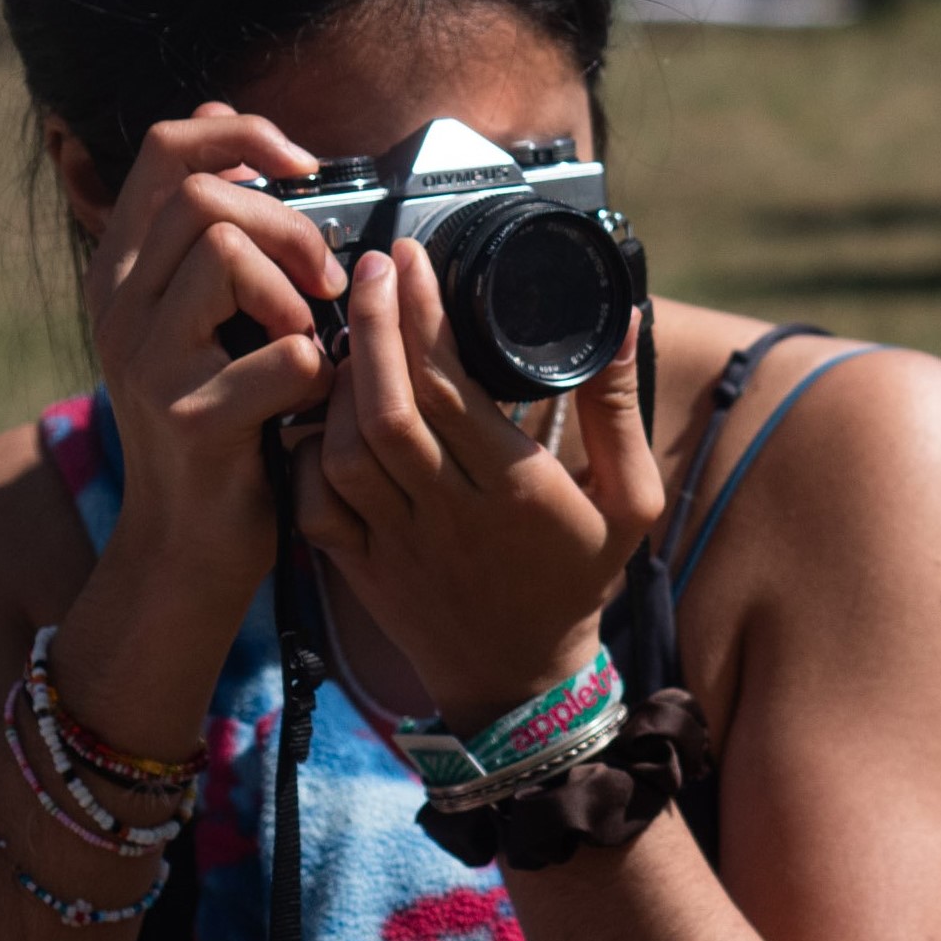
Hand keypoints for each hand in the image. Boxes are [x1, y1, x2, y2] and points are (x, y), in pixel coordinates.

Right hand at [85, 104, 344, 614]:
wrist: (190, 542)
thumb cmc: (220, 421)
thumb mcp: (200, 315)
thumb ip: (209, 232)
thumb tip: (221, 125)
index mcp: (125, 271)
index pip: (167, 149)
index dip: (242, 133)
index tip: (303, 165)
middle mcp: (119, 307)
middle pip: (205, 198)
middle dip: (288, 224)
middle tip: (324, 281)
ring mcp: (146, 361)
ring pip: (225, 253)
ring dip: (295, 292)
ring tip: (307, 340)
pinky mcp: (191, 417)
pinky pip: (284, 353)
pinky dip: (320, 373)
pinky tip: (311, 404)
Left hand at [293, 242, 665, 730]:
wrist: (522, 682)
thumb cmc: (579, 579)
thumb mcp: (633, 501)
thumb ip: (620, 410)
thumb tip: (625, 319)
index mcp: (517, 492)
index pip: (452, 389)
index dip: (422, 316)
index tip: (413, 258)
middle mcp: (450, 515)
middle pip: (387, 408)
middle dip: (371, 325)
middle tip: (371, 266)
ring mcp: (397, 544)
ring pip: (343, 449)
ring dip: (337, 381)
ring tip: (351, 329)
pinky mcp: (359, 566)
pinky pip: (314, 500)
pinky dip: (307, 447)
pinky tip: (322, 405)